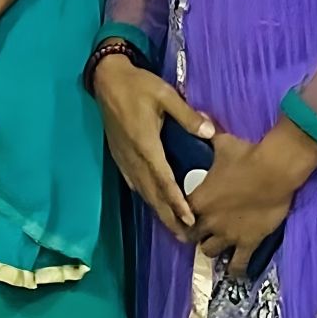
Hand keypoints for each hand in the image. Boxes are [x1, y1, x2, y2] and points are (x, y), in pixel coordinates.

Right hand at [92, 52, 213, 232]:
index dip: (176, 203)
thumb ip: (187, 115)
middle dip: (168, 217)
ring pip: (143, 191)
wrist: (107, 80)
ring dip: (157, 211)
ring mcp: (125, 158)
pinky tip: (154, 204)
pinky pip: (135, 183)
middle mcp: (134, 157)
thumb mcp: (165, 95)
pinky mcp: (120, 156)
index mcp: (146, 145)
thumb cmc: (137, 85)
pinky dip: (147, 197)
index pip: (164, 181)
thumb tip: (209, 133)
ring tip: (172, 228)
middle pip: (152, 194)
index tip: (189, 220)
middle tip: (184, 237)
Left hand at [187, 124, 316, 276]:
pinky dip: (236, 269)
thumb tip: (199, 115)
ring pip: (210, 251)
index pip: (177, 214)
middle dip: (194, 235)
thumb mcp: (221, 143)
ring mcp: (228, 234)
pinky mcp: (248, 242)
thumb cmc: (246, 154)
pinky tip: (235, 274)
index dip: (178, 216)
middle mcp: (207, 221)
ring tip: (216, 247)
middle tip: (199, 232)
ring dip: (212, 249)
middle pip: (191, 237)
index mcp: (196, 199)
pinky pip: (238, 264)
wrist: (275, 169)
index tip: (181, 216)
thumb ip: (206, 134)